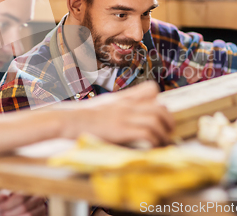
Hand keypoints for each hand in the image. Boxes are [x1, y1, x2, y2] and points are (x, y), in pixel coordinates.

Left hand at [0, 190, 46, 215]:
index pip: (20, 196)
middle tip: (2, 214)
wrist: (23, 205)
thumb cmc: (13, 199)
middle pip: (24, 206)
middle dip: (10, 212)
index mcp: (30, 186)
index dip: (7, 204)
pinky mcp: (44, 213)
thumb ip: (3, 195)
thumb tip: (3, 196)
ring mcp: (43, 205)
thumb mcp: (7, 194)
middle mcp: (39, 195)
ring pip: (29, 214)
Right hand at [60, 81, 174, 146]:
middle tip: (167, 132)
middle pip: (160, 106)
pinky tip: (151, 147)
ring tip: (162, 142)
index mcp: (123, 99)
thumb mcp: (104, 105)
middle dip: (168, 121)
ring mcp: (124, 117)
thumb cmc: (84, 117)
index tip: (160, 115)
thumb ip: (118, 105)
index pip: (151, 89)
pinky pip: (147, 133)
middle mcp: (127, 106)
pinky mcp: (121, 130)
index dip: (160, 102)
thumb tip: (131, 112)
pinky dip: (154, 141)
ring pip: (156, 120)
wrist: (68, 122)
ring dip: (163, 133)